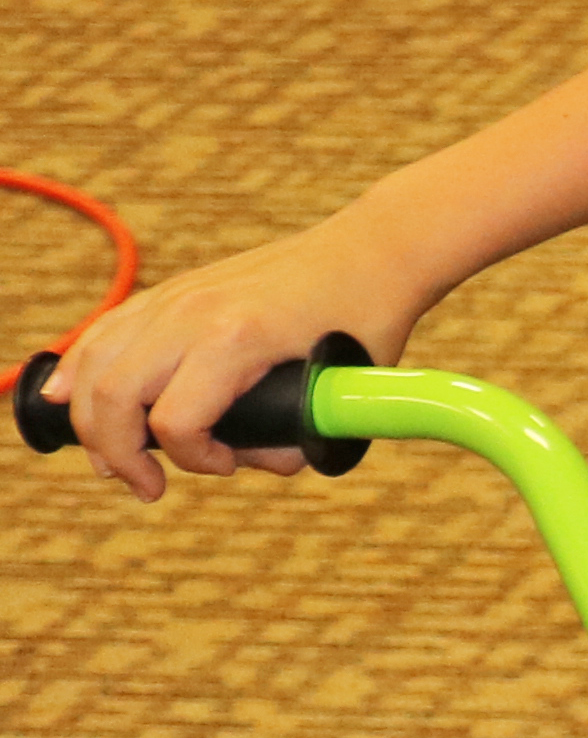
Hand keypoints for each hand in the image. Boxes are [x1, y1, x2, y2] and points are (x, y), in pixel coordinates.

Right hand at [39, 223, 439, 497]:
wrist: (371, 251)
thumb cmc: (366, 321)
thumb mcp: (342, 391)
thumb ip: (296, 437)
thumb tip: (256, 459)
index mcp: (236, 340)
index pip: (177, 422)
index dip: (194, 460)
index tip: (228, 466)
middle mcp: (193, 313)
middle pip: (114, 394)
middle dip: (118, 452)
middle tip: (144, 485)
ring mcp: (176, 296)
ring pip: (96, 360)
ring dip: (89, 417)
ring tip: (109, 459)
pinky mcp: (172, 290)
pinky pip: (107, 332)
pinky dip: (81, 368)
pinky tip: (65, 396)